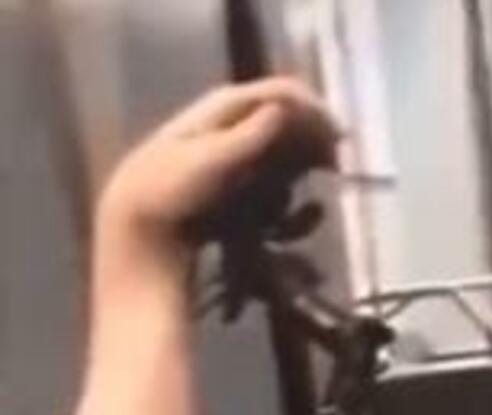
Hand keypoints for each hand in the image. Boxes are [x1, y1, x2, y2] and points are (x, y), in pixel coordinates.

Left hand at [96, 77, 338, 271]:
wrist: (137, 231)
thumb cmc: (168, 192)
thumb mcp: (212, 161)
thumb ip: (250, 135)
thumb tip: (285, 107)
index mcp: (222, 107)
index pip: (278, 91)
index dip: (312, 108)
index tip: (339, 137)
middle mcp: (229, 122)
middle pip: (284, 118)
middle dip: (313, 139)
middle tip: (337, 165)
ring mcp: (230, 151)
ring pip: (282, 148)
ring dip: (305, 165)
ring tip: (320, 189)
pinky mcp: (230, 181)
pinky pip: (271, 178)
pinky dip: (289, 192)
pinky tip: (297, 214)